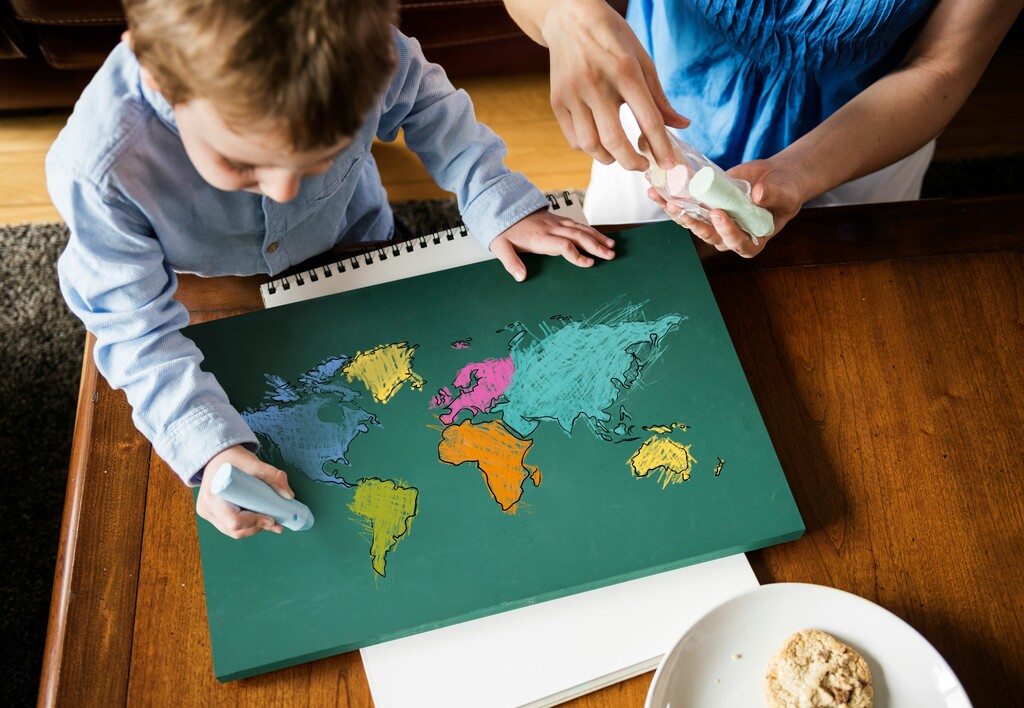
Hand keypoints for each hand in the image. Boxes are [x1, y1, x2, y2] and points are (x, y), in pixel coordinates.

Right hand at [196, 444, 294, 537]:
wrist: (218, 457)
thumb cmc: (233, 459)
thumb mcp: (253, 463)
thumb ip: (273, 475)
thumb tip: (289, 495)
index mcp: (213, 497)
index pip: (234, 520)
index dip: (254, 522)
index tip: (272, 519)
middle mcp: (207, 509)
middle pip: (235, 530)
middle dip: (257, 527)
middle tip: (276, 521)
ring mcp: (209, 514)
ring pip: (234, 532)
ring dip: (254, 528)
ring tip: (270, 520)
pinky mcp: (214, 516)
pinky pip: (232, 528)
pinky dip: (247, 526)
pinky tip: (259, 519)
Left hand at [489, 209, 614, 280]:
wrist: (503, 207)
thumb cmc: (503, 230)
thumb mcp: (501, 247)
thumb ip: (511, 262)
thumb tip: (521, 277)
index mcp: (539, 237)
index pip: (563, 245)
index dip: (577, 255)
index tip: (589, 263)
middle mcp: (551, 228)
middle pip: (577, 236)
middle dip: (596, 246)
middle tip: (610, 256)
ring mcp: (556, 222)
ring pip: (580, 229)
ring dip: (597, 237)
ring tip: (611, 246)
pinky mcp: (557, 219)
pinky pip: (577, 224)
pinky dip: (590, 230)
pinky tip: (599, 236)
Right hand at [542, 0, 688, 170]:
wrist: (570, 19)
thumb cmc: (612, 40)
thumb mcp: (642, 60)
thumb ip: (660, 98)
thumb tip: (681, 126)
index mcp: (625, 71)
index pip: (648, 120)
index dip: (661, 148)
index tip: (668, 164)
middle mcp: (597, 84)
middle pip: (615, 141)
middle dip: (632, 163)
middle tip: (642, 167)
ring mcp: (573, 94)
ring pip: (591, 145)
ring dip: (609, 159)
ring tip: (619, 156)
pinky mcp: (557, 101)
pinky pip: (574, 139)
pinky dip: (590, 148)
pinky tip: (600, 142)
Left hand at [650, 159, 805, 257]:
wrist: (775, 179)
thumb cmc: (786, 191)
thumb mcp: (785, 192)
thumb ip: (773, 195)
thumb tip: (758, 194)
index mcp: (753, 240)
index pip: (738, 243)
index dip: (727, 232)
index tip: (719, 215)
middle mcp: (730, 236)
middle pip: (709, 235)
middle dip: (694, 223)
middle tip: (681, 208)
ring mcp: (716, 223)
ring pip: (694, 223)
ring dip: (677, 212)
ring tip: (664, 199)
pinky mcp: (706, 208)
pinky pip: (688, 207)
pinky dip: (673, 199)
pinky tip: (658, 191)